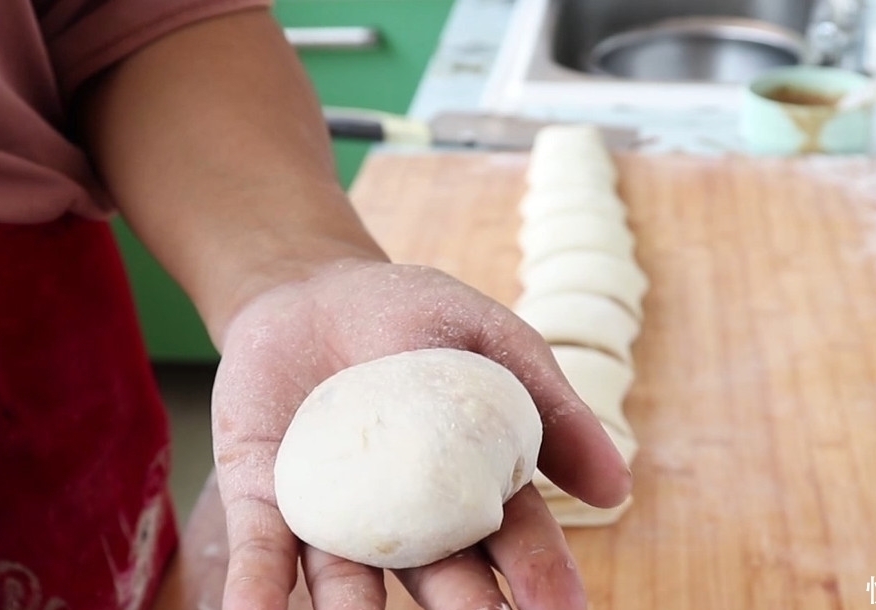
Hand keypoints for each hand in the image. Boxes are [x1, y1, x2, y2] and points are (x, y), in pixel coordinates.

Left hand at [209, 259, 632, 609]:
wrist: (313, 289)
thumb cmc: (415, 315)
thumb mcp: (494, 342)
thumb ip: (550, 408)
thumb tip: (617, 488)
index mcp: (470, 485)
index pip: (513, 541)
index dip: (539, 576)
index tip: (562, 609)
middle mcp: (407, 520)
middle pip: (439, 578)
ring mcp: (336, 518)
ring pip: (350, 586)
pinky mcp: (267, 502)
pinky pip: (264, 554)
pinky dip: (258, 591)